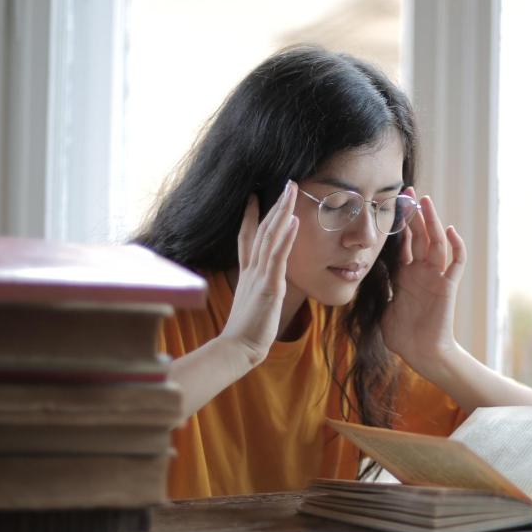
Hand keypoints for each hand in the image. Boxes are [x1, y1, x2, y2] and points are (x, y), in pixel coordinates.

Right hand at [219, 182, 298, 366]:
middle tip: (286, 183)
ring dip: (282, 212)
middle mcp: (252, 269)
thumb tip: (262, 286)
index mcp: (248, 273)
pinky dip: (285, 237)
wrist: (238, 347)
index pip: (248, 238)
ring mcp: (260, 275)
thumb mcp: (252, 303)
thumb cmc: (247, 331)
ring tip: (291, 191)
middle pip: (262, 229)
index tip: (254, 197)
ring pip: (271, 236)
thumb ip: (256, 289)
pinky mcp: (269, 286)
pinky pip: (278, 257)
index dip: (251, 216)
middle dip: (275, 205)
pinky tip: (293, 220)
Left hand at [382, 190, 466, 378]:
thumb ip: (376, 288)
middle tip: (409, 191)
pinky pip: (456, 264)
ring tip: (426, 201)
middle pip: (420, 235)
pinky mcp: (448, 287)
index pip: (403, 242)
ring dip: (432, 222)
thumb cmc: (402, 335)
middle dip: (415, 214)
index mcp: (405, 274)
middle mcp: (422, 271)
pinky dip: (456, 247)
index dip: (399, 223)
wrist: (421, 354)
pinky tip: (450, 230)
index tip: (391, 203)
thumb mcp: (381, 306)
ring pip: (437, 243)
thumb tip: (358, 273)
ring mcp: (436, 277)